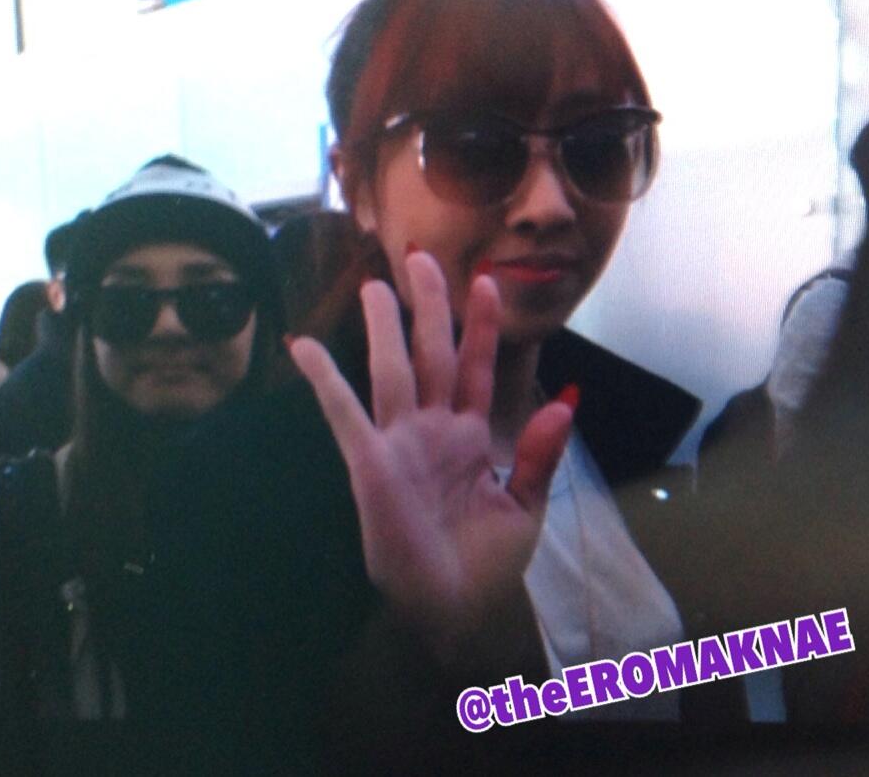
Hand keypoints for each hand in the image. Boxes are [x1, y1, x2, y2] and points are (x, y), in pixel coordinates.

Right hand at [289, 251, 571, 644]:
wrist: (454, 612)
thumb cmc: (487, 564)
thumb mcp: (526, 507)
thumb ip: (540, 454)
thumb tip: (565, 399)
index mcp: (472, 436)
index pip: (480, 368)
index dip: (481, 326)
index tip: (486, 281)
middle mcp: (435, 429)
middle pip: (432, 354)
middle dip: (429, 306)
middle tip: (421, 256)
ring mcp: (400, 443)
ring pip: (392, 370)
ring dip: (384, 327)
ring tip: (375, 283)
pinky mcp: (371, 464)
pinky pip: (345, 414)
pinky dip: (325, 380)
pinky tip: (304, 345)